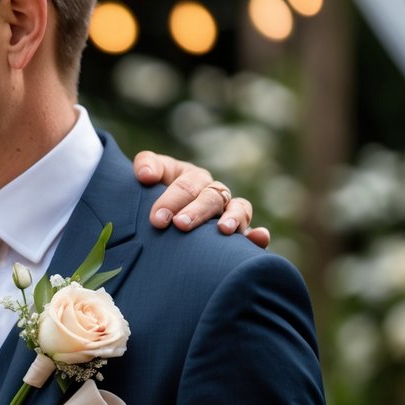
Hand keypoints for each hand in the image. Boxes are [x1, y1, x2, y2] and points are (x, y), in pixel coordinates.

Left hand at [133, 150, 269, 247]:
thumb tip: (146, 175)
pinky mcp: (238, 233)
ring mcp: (228, 212)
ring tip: (224, 230)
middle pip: (211, 197)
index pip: (187, 185)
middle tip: (181, 224)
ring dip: (234, 218)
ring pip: (238, 209)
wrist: (159, 216)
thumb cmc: (153, 194)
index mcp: (193, 178)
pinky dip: (257, 235)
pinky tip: (259, 238)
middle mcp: (214, 193)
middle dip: (197, 211)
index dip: (172, 200)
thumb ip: (146, 165)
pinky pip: (253, 232)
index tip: (158, 218)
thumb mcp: (149, 174)